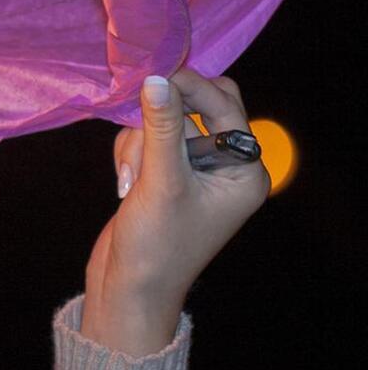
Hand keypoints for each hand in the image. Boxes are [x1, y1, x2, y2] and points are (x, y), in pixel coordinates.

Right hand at [80, 68, 270, 356]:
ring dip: (140, 142)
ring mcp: (195, 171)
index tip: (152, 77)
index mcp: (244, 171)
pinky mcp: (166, 175)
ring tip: (131, 180)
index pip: (225, 105)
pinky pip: (148, 139)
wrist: (129, 291)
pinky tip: (125, 183)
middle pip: (197, 107)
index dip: (190, 87)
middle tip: (139, 120)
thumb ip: (160, 127)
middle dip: (163, 116)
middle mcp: (226, 167)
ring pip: (165, 121)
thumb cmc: (156, 245)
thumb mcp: (160, 182)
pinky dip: (131, 153)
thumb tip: (156, 78)